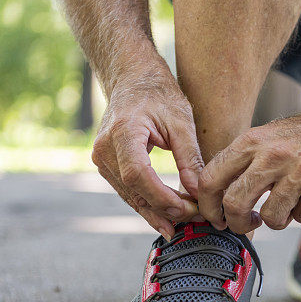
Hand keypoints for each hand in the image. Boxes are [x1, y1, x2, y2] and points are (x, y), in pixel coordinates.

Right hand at [92, 73, 204, 238]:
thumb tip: (199, 194)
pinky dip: (148, 203)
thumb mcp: (181, 122)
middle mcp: (104, 148)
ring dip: (157, 212)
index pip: (138, 175)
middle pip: (133, 191)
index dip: (162, 197)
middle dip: (164, 210)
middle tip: (194, 218)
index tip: (188, 208)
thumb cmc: (158, 94)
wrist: (132, 79)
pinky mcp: (106, 165)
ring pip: (130, 196)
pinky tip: (168, 215)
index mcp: (123, 132)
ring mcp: (101, 158)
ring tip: (184, 222)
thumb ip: (190, 159)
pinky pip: (128, 191)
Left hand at [197, 97, 300, 233]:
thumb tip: (215, 201)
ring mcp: (300, 170)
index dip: (208, 206)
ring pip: (271, 218)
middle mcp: (273, 154)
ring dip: (278, 220)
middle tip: (248, 224)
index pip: (211, 178)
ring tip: (289, 203)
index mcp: (252, 141)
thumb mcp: (268, 137)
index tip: (217, 218)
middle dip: (238, 223)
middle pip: (235, 204)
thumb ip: (242, 164)